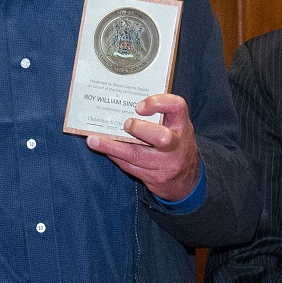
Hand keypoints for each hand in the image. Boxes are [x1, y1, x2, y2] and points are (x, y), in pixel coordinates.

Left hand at [86, 93, 200, 201]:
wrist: (187, 179)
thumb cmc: (176, 144)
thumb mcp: (175, 127)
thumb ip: (159, 115)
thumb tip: (123, 104)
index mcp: (182, 124)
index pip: (176, 106)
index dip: (157, 103)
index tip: (139, 105)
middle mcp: (178, 144)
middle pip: (161, 137)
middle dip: (139, 130)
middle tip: (125, 124)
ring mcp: (167, 163)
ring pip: (137, 156)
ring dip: (112, 147)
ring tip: (93, 140)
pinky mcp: (155, 178)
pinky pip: (131, 167)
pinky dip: (116, 157)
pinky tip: (104, 150)